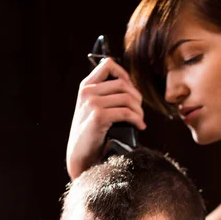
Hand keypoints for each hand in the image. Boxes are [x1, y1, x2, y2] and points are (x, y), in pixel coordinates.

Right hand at [66, 57, 145, 178]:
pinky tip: (140, 126)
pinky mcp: (98, 117)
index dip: (124, 74)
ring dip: (139, 110)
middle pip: (123, 83)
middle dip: (137, 97)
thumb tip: (131, 88)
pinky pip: (126, 113)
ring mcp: (92, 103)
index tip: (131, 91)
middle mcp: (87, 91)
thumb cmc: (91, 133)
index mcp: (86, 86)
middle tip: (139, 111)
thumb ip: (105, 95)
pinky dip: (137, 120)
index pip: (108, 64)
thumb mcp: (93, 108)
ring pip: (127, 98)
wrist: (80, 155)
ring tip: (140, 120)